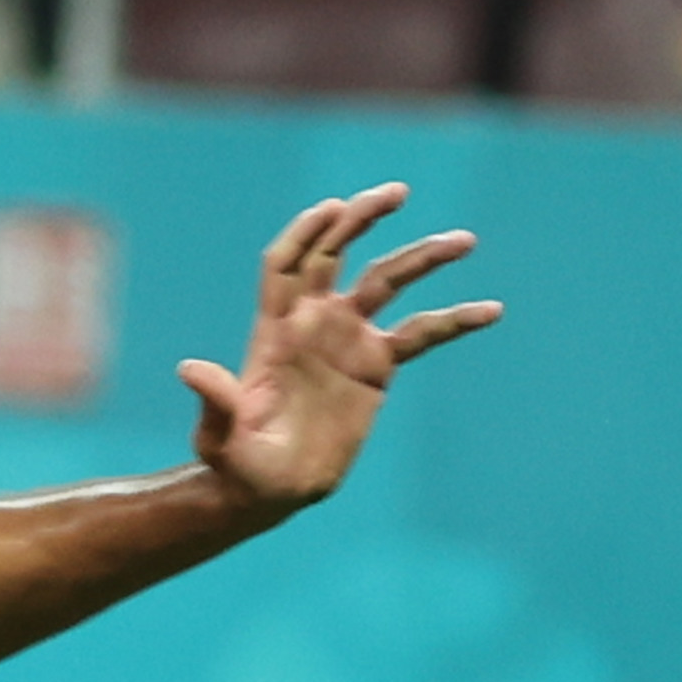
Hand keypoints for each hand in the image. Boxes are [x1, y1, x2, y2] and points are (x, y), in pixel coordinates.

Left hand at [178, 183, 502, 517]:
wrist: (271, 489)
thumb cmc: (238, 463)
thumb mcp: (220, 437)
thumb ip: (215, 402)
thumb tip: (190, 370)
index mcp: (274, 329)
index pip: (287, 263)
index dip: (306, 232)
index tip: (333, 210)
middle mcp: (313, 323)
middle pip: (338, 252)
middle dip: (363, 219)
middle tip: (397, 192)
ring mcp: (348, 340)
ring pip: (387, 282)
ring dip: (422, 257)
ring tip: (465, 240)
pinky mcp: (376, 367)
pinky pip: (421, 334)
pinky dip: (453, 320)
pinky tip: (491, 310)